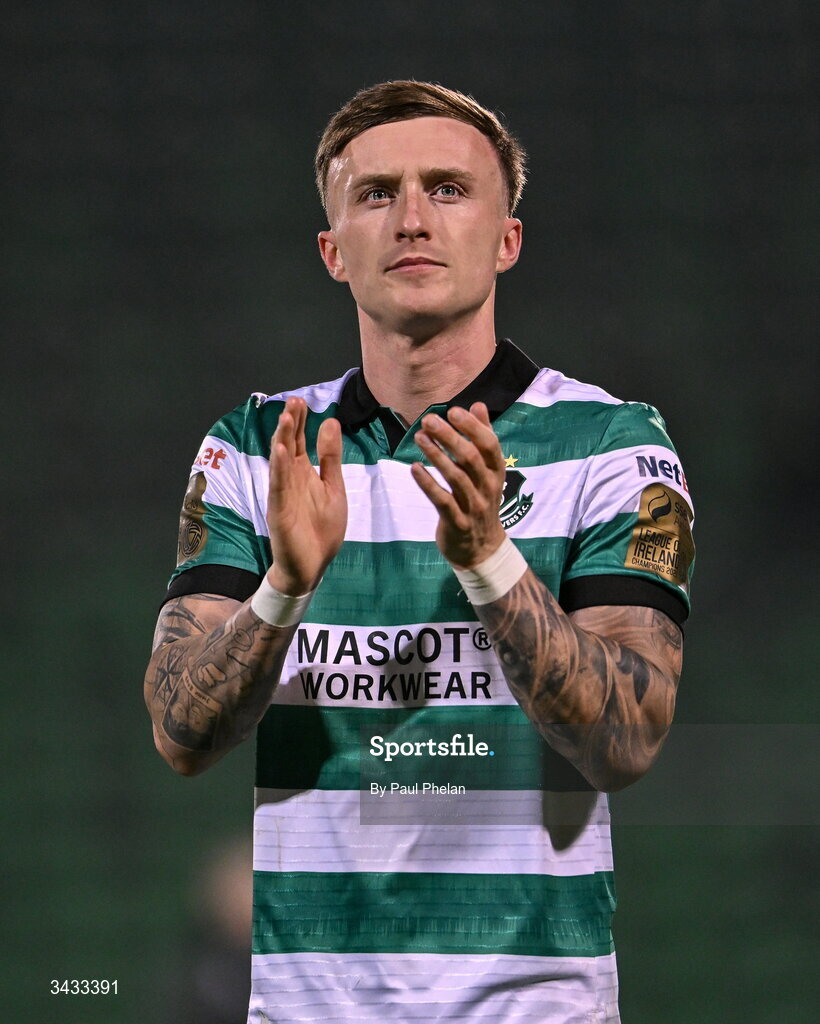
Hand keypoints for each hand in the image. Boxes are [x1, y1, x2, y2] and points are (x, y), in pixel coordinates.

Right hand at [266, 397, 346, 593]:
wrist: (312, 566)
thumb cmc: (321, 529)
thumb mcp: (333, 487)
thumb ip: (330, 458)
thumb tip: (331, 422)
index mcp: (303, 474)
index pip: (298, 441)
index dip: (299, 421)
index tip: (301, 400)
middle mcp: (290, 480)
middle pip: (288, 445)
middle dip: (290, 423)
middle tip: (292, 400)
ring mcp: (282, 494)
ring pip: (281, 462)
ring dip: (282, 439)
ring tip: (285, 417)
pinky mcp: (279, 511)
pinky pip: (278, 486)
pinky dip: (279, 468)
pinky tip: (280, 450)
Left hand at [411, 402, 506, 569]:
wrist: (481, 549)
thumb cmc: (480, 500)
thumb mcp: (487, 470)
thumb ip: (482, 437)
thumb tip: (478, 405)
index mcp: (496, 471)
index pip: (489, 445)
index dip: (472, 427)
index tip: (453, 411)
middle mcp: (487, 487)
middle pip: (470, 458)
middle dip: (449, 437)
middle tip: (428, 420)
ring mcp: (473, 506)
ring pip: (455, 477)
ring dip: (435, 456)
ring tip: (419, 437)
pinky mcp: (457, 523)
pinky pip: (442, 501)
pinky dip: (427, 484)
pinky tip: (414, 468)